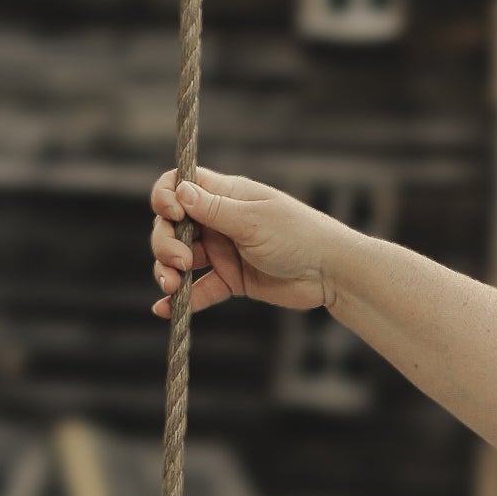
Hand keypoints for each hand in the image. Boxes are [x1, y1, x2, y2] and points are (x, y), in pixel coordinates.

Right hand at [149, 169, 341, 316]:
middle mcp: (219, 221)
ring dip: (168, 270)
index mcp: (226, 196)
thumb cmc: (299, 235)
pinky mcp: (232, 280)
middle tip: (179, 262)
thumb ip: (214, 210)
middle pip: (173, 226)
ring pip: (181, 258)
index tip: (172, 214)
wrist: (332, 273)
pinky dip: (183, 299)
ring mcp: (224, 251)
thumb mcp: (253, 220)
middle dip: (165, 241)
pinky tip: (165, 309)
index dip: (166, 198)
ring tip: (172, 287)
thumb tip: (179, 190)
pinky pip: (201, 289)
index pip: (179, 186)